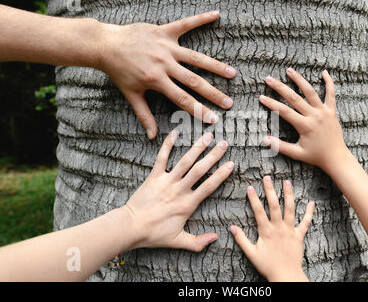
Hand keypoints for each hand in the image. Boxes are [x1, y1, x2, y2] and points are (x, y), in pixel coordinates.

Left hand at [99, 11, 235, 138]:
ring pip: (195, 58)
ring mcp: (166, 47)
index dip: (199, 110)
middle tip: (229, 103)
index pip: (182, 99)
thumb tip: (152, 136)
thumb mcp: (131, 95)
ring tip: (232, 73)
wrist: (106, 45)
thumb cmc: (119, 71)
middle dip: (213, 93)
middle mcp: (164, 64)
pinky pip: (185, 24)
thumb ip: (144, 115)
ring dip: (215, 65)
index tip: (214, 119)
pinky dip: (200, 19)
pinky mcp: (164, 31)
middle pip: (194, 81)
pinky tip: (216, 15)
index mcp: (156, 80)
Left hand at [122, 131, 233, 250]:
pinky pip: (162, 158)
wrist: (130, 227)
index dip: (221, 174)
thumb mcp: (178, 241)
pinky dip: (168, 145)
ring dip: (197, 147)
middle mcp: (179, 190)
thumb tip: (216, 238)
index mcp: (187, 204)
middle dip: (213, 155)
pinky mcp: (154, 177)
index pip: (209, 186)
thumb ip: (198, 242)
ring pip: (185, 161)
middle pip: (200, 170)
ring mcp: (166, 181)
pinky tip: (175, 133)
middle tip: (225, 143)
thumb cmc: (154, 235)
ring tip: (208, 136)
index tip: (231, 164)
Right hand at [229, 176, 314, 281]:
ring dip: (289, 195)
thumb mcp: (251, 253)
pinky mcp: (299, 236)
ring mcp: (290, 231)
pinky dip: (309, 213)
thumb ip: (241, 239)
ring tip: (287, 182)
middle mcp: (278, 228)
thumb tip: (231, 228)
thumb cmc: (267, 266)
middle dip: (270, 190)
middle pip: (274, 205)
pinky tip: (312, 202)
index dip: (253, 198)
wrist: (286, 276)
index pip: (258, 211)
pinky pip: (305, 223)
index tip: (250, 187)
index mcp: (266, 231)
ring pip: (290, 209)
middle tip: (267, 177)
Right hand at [259, 68, 348, 172]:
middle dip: (280, 87)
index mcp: (305, 126)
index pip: (284, 111)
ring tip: (289, 70)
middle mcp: (314, 116)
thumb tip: (265, 140)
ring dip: (299, 80)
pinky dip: (329, 82)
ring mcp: (324, 112)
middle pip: (294, 98)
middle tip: (269, 79)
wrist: (336, 157)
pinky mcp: (332, 111)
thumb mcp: (297, 153)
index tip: (261, 97)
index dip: (271, 103)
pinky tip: (324, 72)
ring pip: (310, 91)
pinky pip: (331, 94)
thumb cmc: (316, 156)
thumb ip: (281, 146)